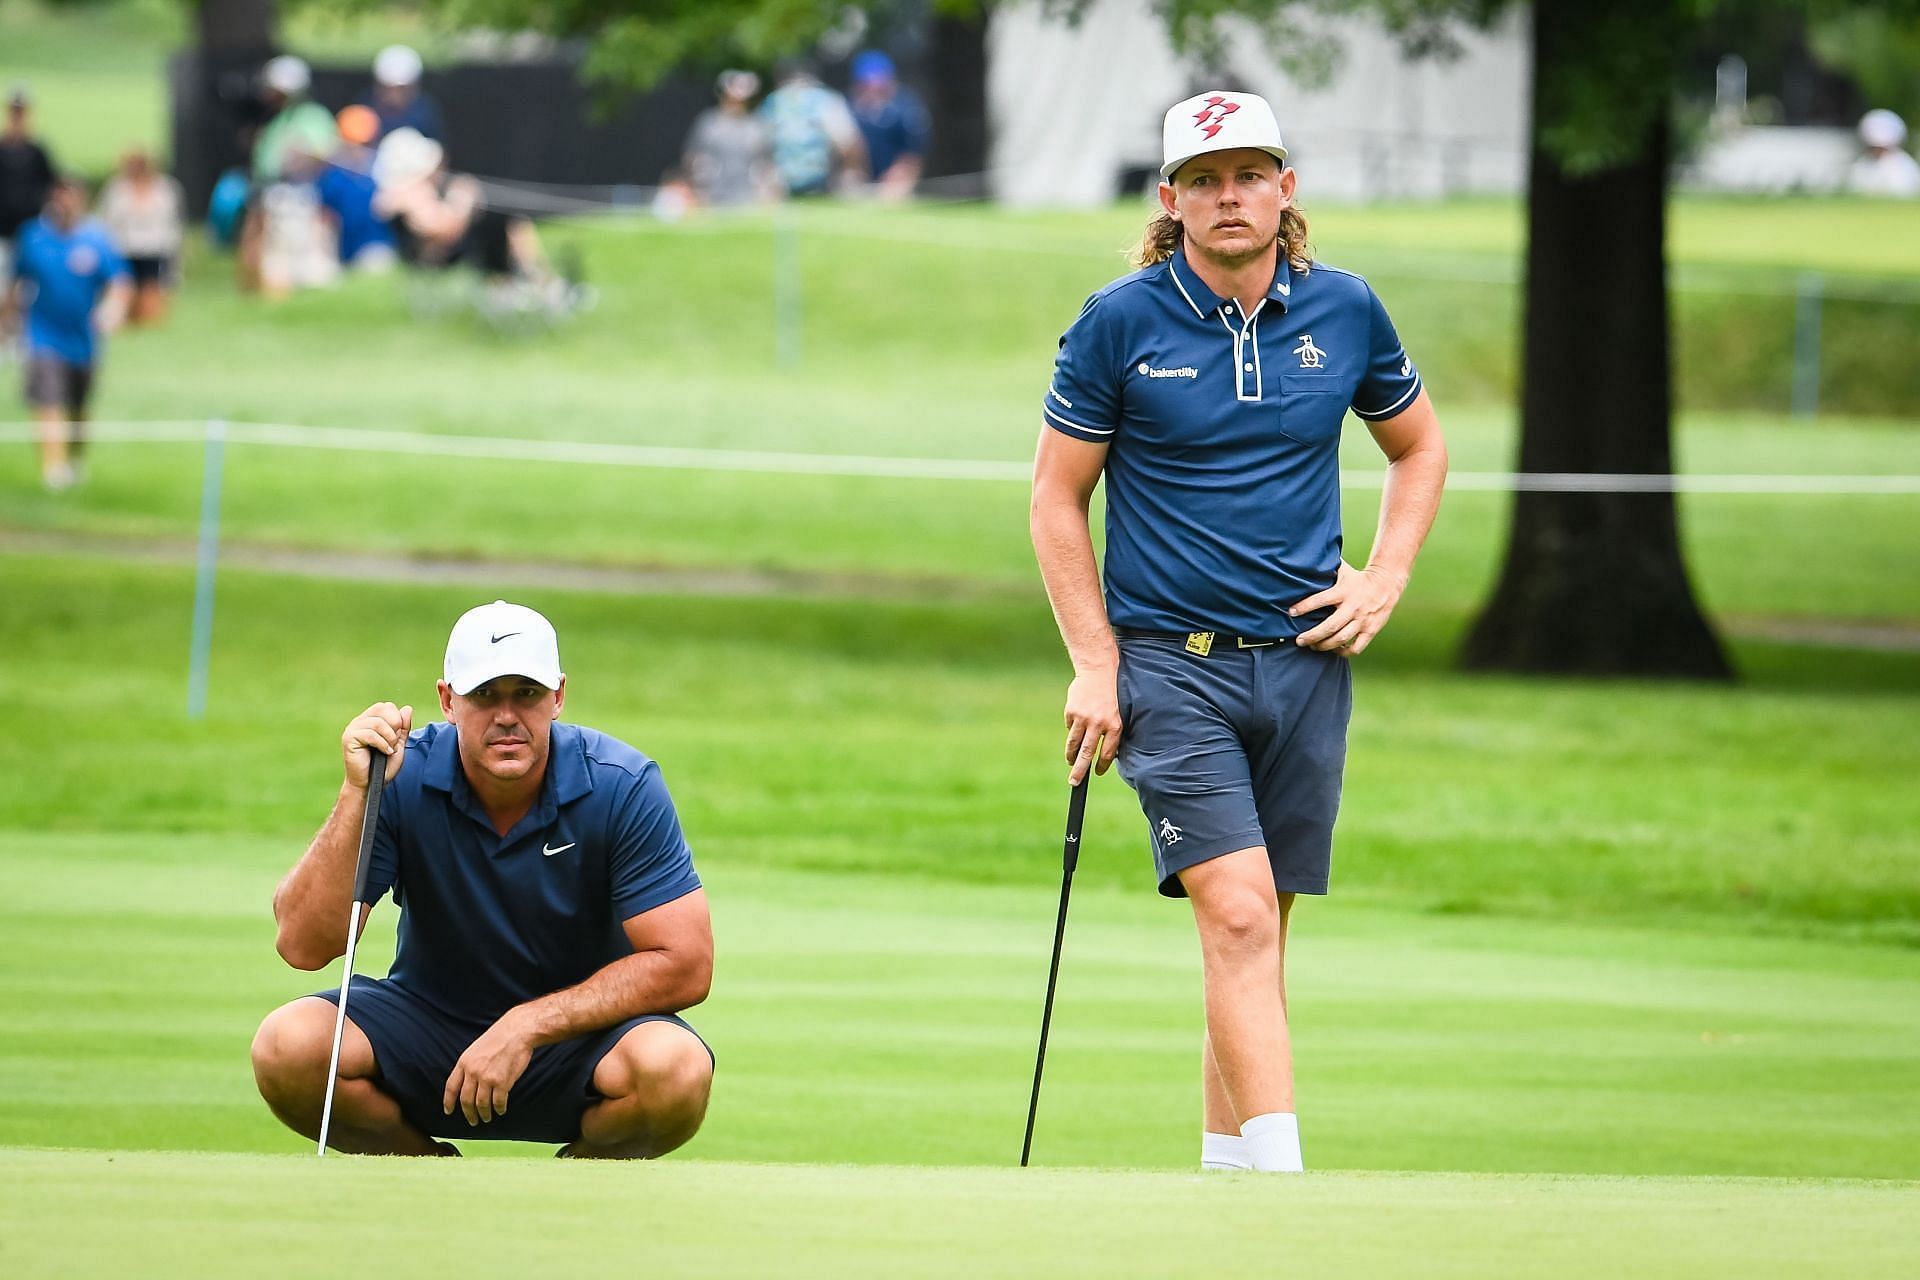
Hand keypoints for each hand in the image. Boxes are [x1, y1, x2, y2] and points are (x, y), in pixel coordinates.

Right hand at [342, 703, 411, 786]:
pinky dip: (382, 744)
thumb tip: (407, 708)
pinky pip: (370, 734)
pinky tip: (384, 752)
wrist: (370, 784)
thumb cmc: (383, 766)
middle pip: (382, 708)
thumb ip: (403, 727)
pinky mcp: (349, 738)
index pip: (386, 706)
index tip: (397, 737)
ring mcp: (353, 729)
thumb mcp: (398, 744)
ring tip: (389, 749)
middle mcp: (360, 721)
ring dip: (389, 738)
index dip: (397, 719)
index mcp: (370, 720)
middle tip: (394, 742)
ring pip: (377, 722)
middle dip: (394, 725)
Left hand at [443, 1009, 534, 1125]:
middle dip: (468, 1114)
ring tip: (486, 1118)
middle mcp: (473, 1071)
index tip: (448, 1111)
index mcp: (464, 1062)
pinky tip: (501, 1110)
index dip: (448, 1101)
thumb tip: (467, 1083)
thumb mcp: (477, 1048)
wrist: (518, 1031)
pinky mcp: (502, 1082)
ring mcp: (487, 1077)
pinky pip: (498, 1102)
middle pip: (466, 1100)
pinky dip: (499, 1109)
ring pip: (481, 1104)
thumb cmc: (500, 1037)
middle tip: (473, 1121)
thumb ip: (470, 1065)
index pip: (451, 1087)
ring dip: (484, 1114)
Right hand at [1063, 667, 1122, 784]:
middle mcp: (1099, 723)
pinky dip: (1072, 729)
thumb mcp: (1118, 712)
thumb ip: (1111, 730)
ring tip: (1070, 761)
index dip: (1101, 765)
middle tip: (1074, 783)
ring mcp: (1083, 718)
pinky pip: (1070, 727)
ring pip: (1074, 743)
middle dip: (1080, 770)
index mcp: (1115, 725)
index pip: (1107, 753)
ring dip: (1071, 754)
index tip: (1096, 772)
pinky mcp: (1072, 712)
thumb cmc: (1112, 693)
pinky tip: (1076, 724)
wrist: (1098, 670)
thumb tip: (1102, 752)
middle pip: (1087, 753)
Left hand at [1290, 561, 1403, 654]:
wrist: (1386, 583)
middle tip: (1299, 641)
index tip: (1291, 612)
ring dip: (1325, 645)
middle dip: (1312, 636)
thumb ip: (1325, 570)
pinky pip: (1357, 647)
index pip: (1320, 600)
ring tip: (1313, 647)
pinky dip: (1344, 652)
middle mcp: (1353, 607)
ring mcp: (1363, 620)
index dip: (1304, 607)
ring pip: (1342, 638)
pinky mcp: (1371, 630)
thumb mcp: (1342, 571)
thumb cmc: (1358, 578)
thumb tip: (1304, 563)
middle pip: (1330, 626)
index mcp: (1343, 592)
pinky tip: (1335, 650)